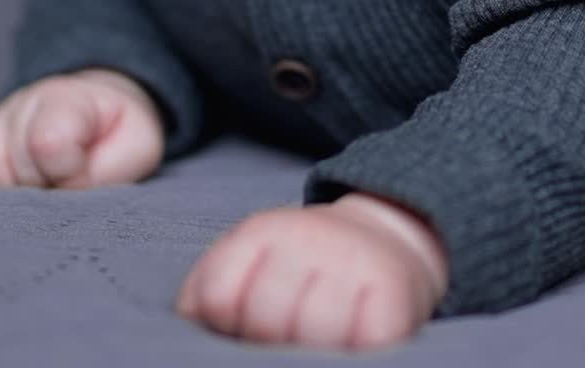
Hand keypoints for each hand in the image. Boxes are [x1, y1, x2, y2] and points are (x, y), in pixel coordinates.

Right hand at [0, 68, 164, 188]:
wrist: (100, 114)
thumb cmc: (118, 136)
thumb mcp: (137, 148)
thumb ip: (110, 170)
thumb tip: (61, 189)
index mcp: (68, 99)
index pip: (45, 141)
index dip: (65, 172)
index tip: (80, 175)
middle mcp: (24, 102)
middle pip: (1, 159)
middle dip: (33, 188)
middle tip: (59, 187)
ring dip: (5, 190)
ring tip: (36, 188)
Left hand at [176, 192, 449, 350]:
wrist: (385, 239)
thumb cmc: (301, 270)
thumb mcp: (248, 263)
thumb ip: (206, 292)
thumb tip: (191, 320)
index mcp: (262, 232)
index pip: (218, 294)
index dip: (229, 320)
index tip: (248, 316)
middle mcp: (310, 236)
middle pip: (264, 318)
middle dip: (271, 336)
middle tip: (292, 327)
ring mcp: (354, 262)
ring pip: (312, 336)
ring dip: (315, 348)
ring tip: (321, 336)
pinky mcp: (394, 293)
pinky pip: (364, 343)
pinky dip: (357, 352)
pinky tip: (355, 336)